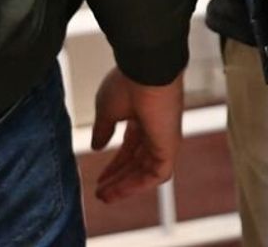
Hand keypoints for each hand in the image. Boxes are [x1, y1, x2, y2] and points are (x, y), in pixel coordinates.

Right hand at [90, 68, 184, 203]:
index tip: (100, 178)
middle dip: (118, 178)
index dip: (115, 164)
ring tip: (104, 196)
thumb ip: (103, 130)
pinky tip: (118, 192)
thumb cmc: (128, 82)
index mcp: (142, 117)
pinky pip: (156, 174)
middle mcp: (155, 129)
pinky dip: (138, 185)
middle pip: (136, 161)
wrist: (146, 71)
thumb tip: (96, 146)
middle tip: (100, 193)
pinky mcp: (170, 146)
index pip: (130, 147)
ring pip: (145, 171)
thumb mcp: (106, 110)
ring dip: (124, 186)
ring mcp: (164, 138)